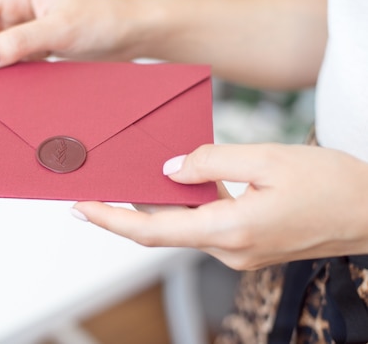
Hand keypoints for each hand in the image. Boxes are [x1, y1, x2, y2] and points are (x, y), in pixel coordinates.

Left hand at [72, 143, 367, 269]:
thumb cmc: (331, 185)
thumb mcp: (267, 159)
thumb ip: (210, 161)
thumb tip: (169, 169)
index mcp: (230, 231)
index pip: (153, 231)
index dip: (112, 220)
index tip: (81, 207)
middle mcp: (228, 250)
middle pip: (162, 230)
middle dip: (124, 210)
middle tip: (93, 187)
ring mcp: (238, 252)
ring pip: (182, 227)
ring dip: (155, 207)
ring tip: (127, 179)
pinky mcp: (246, 245)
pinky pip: (204, 225)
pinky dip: (184, 207)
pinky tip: (175, 184)